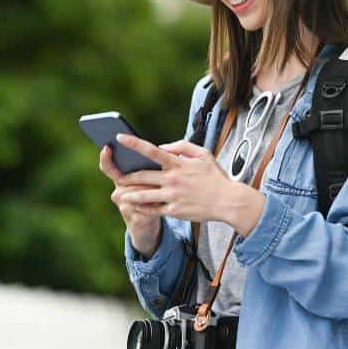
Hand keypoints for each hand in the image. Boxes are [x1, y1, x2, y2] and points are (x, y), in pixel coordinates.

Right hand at [98, 144, 163, 256]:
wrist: (148, 226)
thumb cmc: (151, 197)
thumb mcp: (147, 181)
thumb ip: (151, 165)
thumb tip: (160, 150)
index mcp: (121, 180)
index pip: (108, 167)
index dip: (106, 158)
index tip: (107, 147)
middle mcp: (118, 192)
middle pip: (128, 178)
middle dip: (143, 174)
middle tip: (156, 171)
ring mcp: (124, 206)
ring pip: (138, 191)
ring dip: (152, 188)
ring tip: (164, 186)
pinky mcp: (134, 219)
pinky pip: (146, 207)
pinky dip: (157, 203)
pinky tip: (164, 201)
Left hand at [113, 134, 237, 226]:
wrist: (227, 201)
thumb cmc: (215, 177)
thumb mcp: (203, 154)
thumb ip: (182, 146)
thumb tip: (162, 146)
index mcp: (178, 164)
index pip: (151, 151)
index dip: (133, 143)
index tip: (120, 138)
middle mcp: (173, 179)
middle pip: (142, 176)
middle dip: (127, 177)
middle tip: (119, 177)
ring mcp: (172, 196)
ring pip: (144, 195)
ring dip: (129, 195)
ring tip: (121, 195)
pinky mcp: (175, 211)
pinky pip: (154, 210)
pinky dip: (143, 209)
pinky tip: (136, 207)